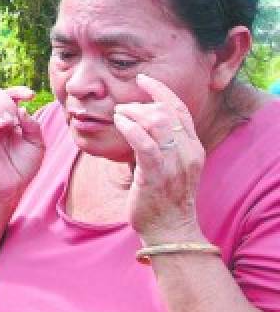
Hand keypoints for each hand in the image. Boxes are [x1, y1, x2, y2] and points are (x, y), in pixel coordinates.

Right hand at [0, 86, 45, 204]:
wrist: (12, 187)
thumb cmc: (24, 166)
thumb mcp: (36, 144)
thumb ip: (32, 126)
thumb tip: (23, 109)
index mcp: (10, 118)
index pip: (9, 95)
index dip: (18, 90)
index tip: (31, 96)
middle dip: (7, 100)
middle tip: (17, 117)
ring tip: (9, 122)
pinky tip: (2, 125)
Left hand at [112, 74, 204, 242]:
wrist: (170, 231)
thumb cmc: (164, 200)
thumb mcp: (169, 167)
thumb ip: (161, 145)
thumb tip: (139, 123)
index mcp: (192, 148)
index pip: (181, 109)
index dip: (162, 91)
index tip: (143, 79)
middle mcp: (187, 153)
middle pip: (167, 112)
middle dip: (142, 103)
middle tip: (123, 108)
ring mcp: (174, 164)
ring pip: (157, 123)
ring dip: (133, 113)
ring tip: (118, 115)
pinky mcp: (156, 175)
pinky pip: (145, 143)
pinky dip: (130, 128)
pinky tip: (119, 123)